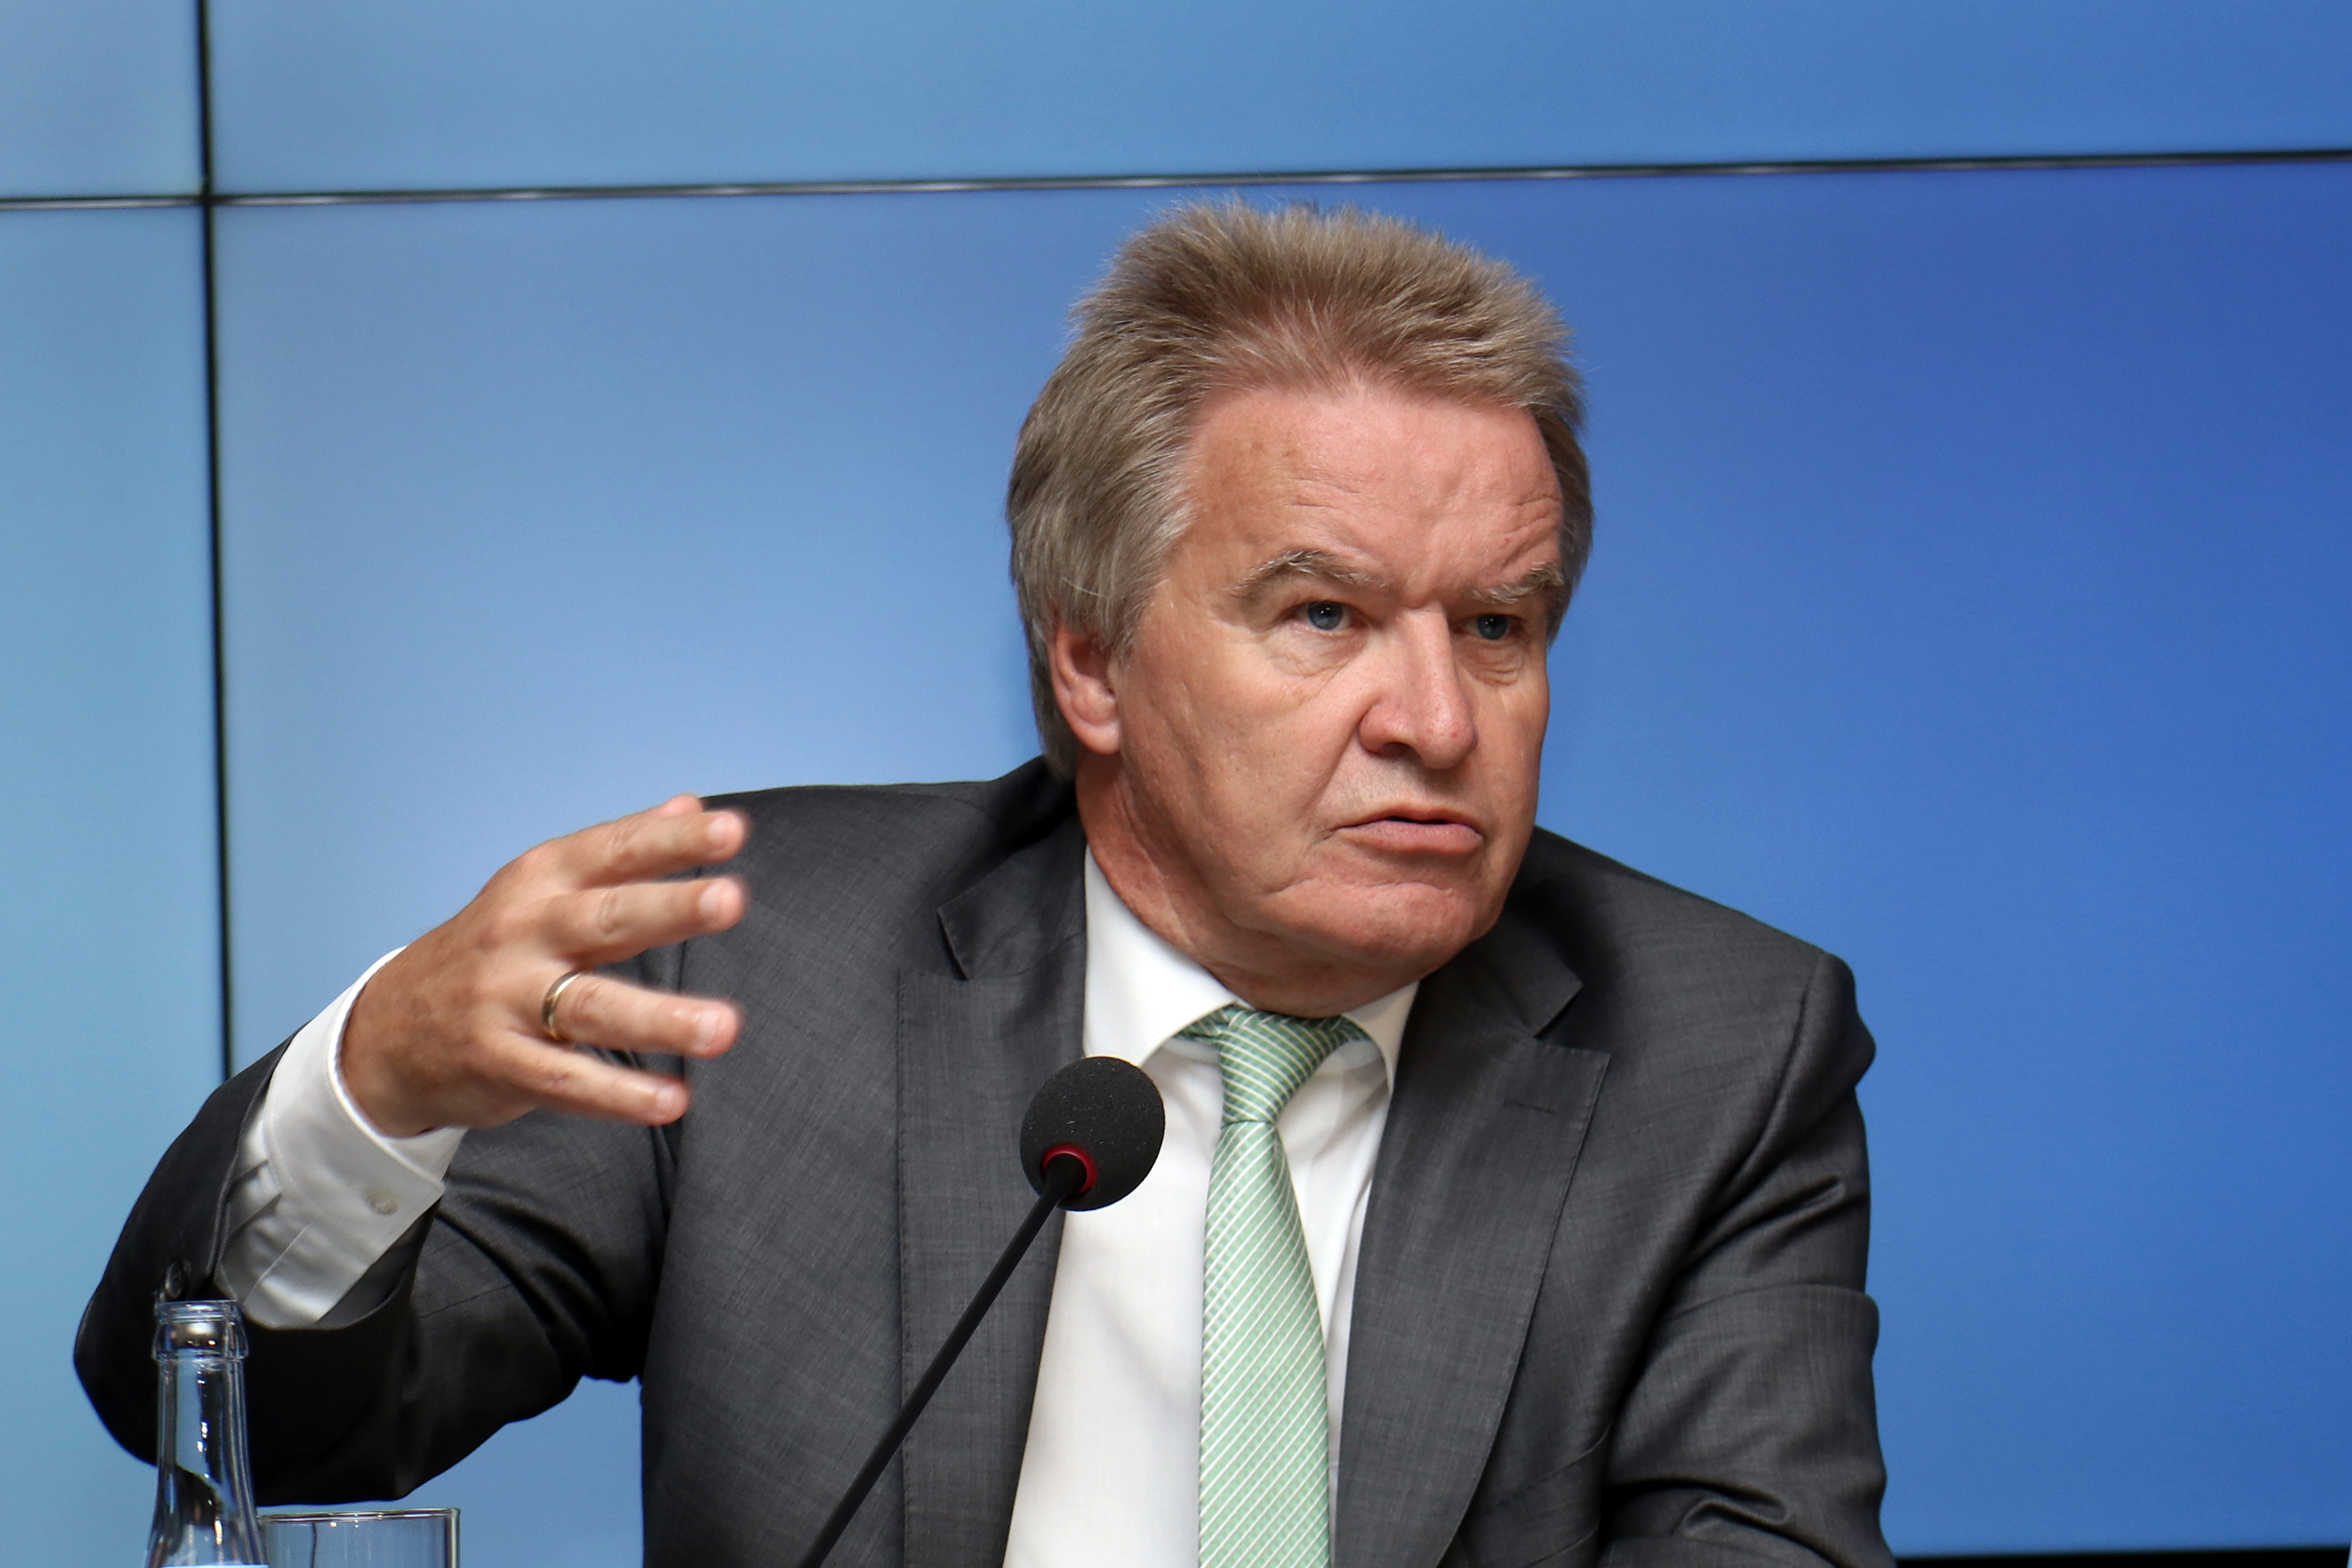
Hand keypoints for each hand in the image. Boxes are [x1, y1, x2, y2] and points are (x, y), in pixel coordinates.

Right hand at [340, 796, 748, 1136]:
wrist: (386, 1030)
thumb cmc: (490, 950)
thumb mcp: (540, 886)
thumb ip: (619, 851)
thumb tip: (692, 805)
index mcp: (541, 881)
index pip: (616, 850)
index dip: (673, 840)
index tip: (731, 829)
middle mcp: (523, 932)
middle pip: (607, 918)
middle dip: (669, 908)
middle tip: (731, 900)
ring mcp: (506, 998)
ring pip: (592, 1006)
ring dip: (660, 1018)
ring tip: (722, 1027)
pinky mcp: (499, 1062)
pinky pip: (566, 1081)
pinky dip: (619, 1094)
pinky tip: (671, 1100)